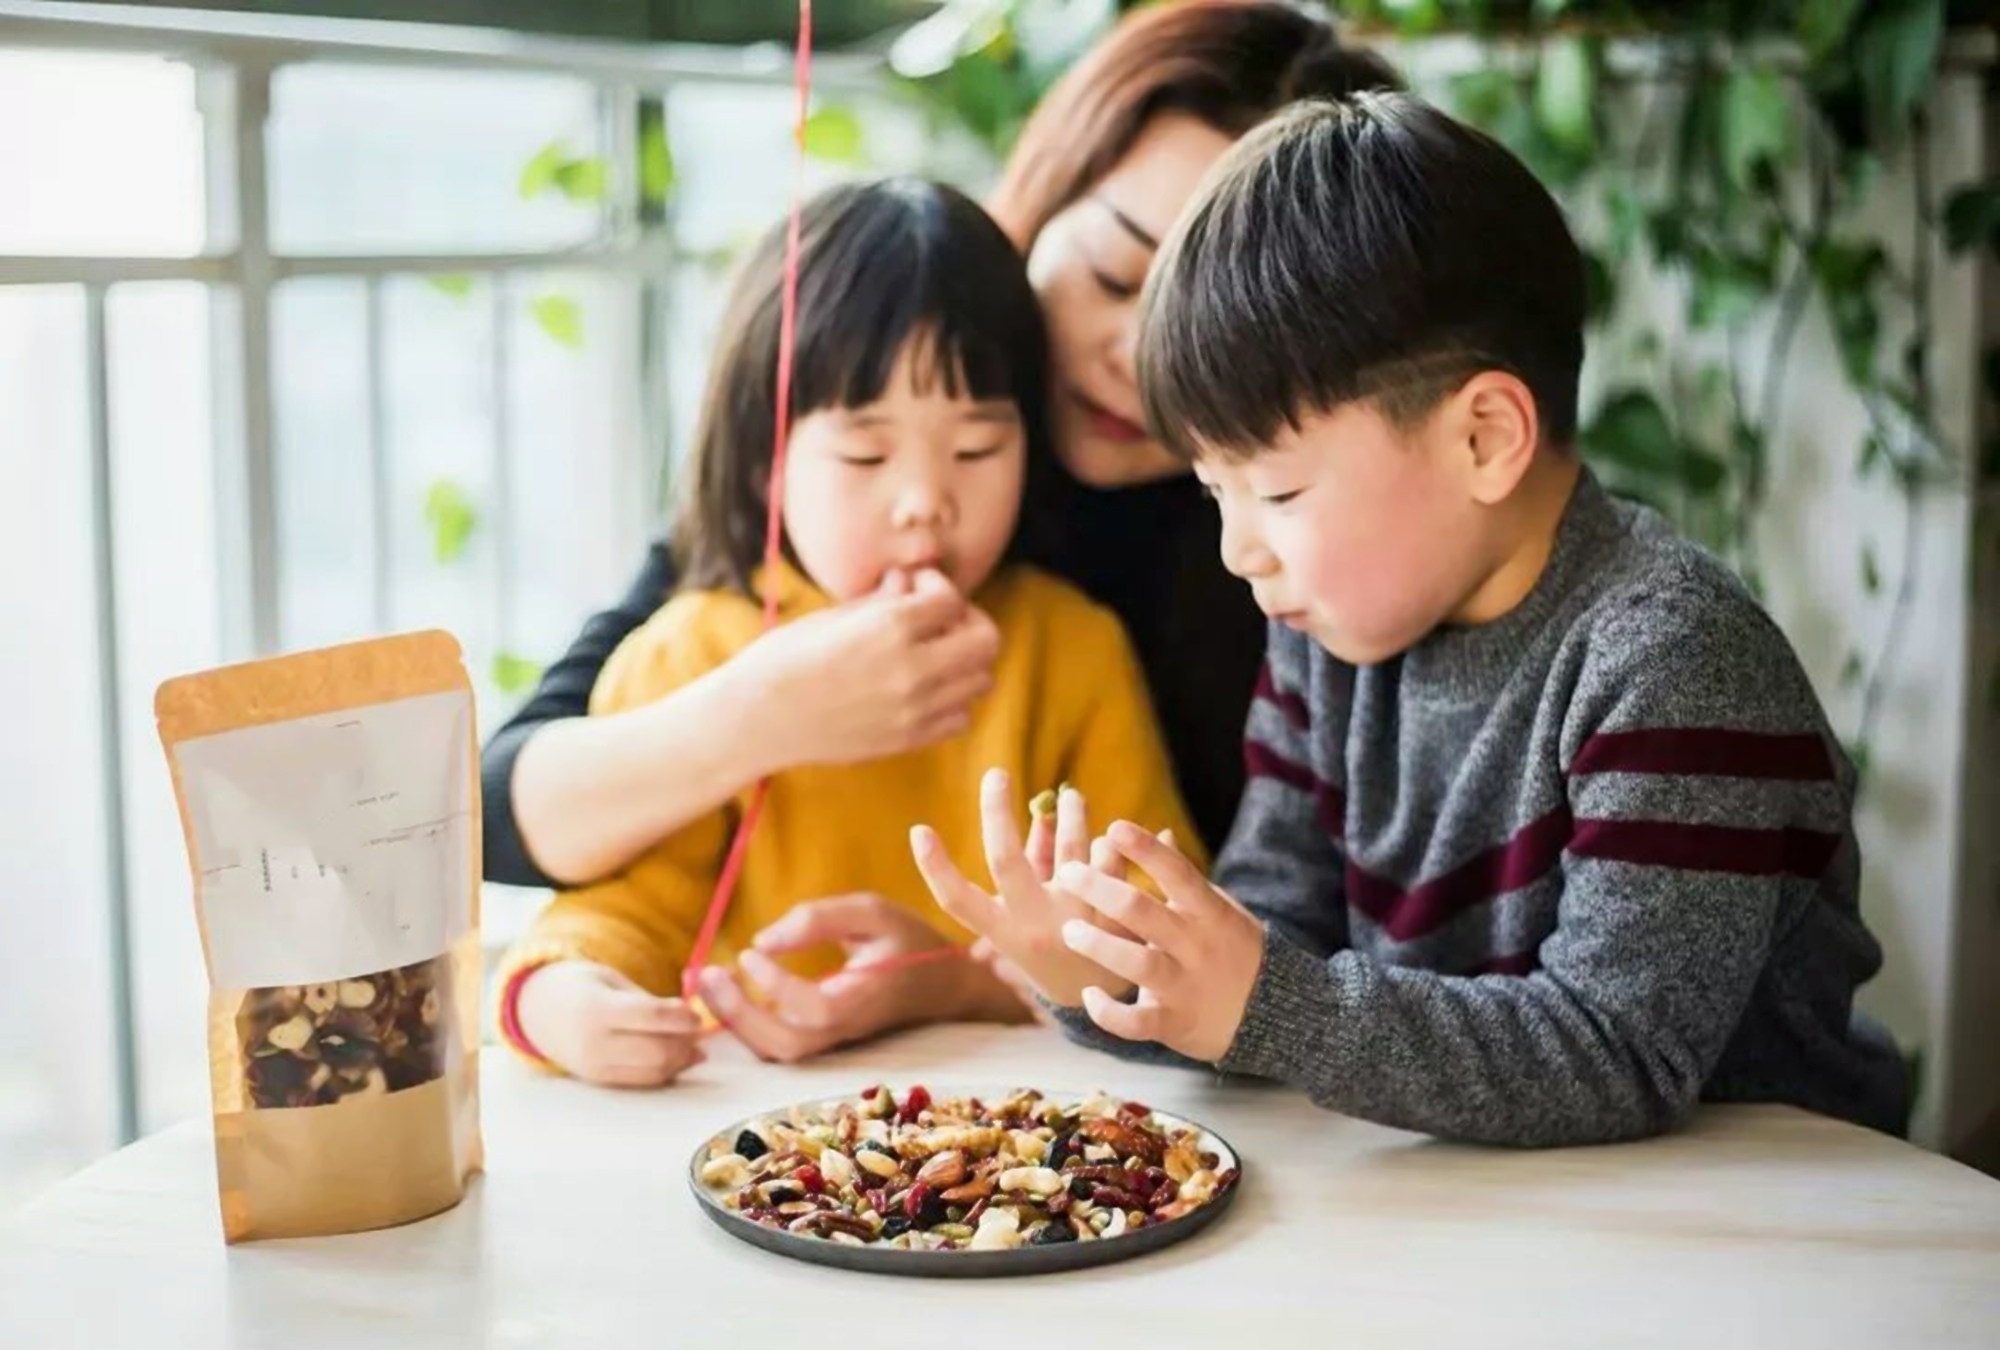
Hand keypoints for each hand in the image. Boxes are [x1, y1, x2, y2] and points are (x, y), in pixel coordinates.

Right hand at [514, 961, 705, 1087]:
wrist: (538, 1012)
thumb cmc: (582, 987)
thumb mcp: (612, 980)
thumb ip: (649, 1000)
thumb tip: (691, 1020)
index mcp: (596, 1008)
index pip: (651, 1016)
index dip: (682, 1016)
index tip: (696, 1013)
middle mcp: (594, 1043)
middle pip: (656, 1051)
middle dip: (684, 1043)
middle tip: (697, 1030)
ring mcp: (595, 1067)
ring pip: (653, 1072)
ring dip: (680, 1061)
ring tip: (691, 1045)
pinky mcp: (599, 1082)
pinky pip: (642, 1082)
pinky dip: (665, 1071)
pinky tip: (675, 1058)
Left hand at [696, 893, 1013, 1062]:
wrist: (943, 982)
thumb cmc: (909, 939)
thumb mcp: (873, 911)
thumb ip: (820, 919)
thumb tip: (763, 940)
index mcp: (866, 997)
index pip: (815, 1010)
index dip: (777, 987)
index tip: (750, 952)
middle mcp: (847, 1028)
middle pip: (787, 1045)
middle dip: (738, 1015)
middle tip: (708, 975)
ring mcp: (834, 1039)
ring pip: (777, 1051)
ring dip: (735, 1021)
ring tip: (709, 980)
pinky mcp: (822, 1038)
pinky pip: (778, 1043)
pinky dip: (745, 1023)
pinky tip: (729, 990)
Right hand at [737, 568, 998, 771]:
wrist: (758, 720)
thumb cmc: (784, 659)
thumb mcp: (832, 616)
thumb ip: (882, 600)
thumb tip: (909, 582)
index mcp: (891, 628)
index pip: (954, 599)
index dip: (939, 586)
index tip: (917, 588)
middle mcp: (913, 669)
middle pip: (986, 640)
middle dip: (968, 621)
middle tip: (939, 620)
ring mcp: (915, 709)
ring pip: (981, 680)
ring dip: (964, 661)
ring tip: (932, 654)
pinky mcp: (909, 739)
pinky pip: (960, 717)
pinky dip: (953, 700)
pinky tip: (923, 689)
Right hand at [910, 769, 1131, 1009]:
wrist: (1108, 1000)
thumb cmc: (1056, 942)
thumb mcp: (1032, 911)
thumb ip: (1036, 858)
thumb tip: (1044, 807)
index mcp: (1003, 931)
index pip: (957, 901)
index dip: (934, 867)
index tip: (919, 830)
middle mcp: (1033, 927)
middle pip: (1005, 862)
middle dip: (996, 813)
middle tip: (995, 774)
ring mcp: (1074, 925)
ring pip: (1070, 854)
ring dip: (1071, 816)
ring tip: (1071, 797)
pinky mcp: (1115, 922)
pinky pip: (1113, 866)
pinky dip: (1112, 846)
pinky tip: (1118, 837)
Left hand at [1056, 821, 1265, 1062]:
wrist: (1271, 1014)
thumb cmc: (1233, 950)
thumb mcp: (1218, 910)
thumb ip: (1185, 879)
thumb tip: (1161, 833)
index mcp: (1209, 913)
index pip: (1178, 874)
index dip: (1147, 851)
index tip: (1115, 827)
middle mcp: (1196, 946)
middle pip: (1144, 913)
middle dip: (1102, 890)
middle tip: (1068, 872)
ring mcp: (1184, 986)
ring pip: (1138, 964)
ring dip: (1100, 945)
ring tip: (1070, 930)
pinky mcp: (1173, 1023)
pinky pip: (1136, 1022)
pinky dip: (1109, 1012)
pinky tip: (1089, 995)